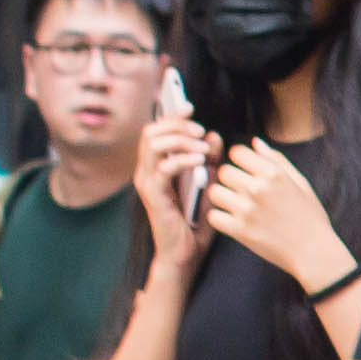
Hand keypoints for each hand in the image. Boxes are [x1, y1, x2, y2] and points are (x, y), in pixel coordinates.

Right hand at [138, 119, 217, 273]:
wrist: (185, 254)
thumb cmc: (195, 223)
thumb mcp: (208, 185)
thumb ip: (210, 161)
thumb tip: (214, 136)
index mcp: (158, 165)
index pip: (157, 130)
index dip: (171, 115)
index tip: (188, 105)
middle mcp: (147, 170)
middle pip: (151, 132)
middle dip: (176, 125)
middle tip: (200, 130)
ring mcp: (147, 182)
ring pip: (153, 145)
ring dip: (180, 140)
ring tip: (203, 148)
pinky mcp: (153, 195)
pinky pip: (163, 167)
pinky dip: (182, 159)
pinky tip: (200, 161)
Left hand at [202, 139, 346, 290]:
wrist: (314, 252)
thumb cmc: (310, 216)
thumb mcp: (301, 183)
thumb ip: (276, 160)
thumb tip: (254, 142)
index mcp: (274, 174)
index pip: (237, 152)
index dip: (239, 160)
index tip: (246, 171)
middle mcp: (259, 189)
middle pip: (223, 171)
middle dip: (230, 179)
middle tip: (240, 191)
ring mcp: (247, 210)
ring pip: (214, 192)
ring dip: (222, 197)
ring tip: (235, 205)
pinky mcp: (240, 231)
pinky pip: (213, 216)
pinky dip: (220, 218)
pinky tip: (233, 221)